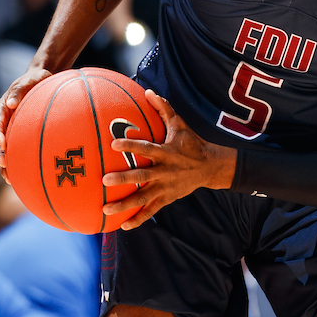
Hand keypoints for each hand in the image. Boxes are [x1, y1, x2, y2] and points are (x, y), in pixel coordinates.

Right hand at [0, 68, 52, 180]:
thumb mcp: (30, 80)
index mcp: (2, 109)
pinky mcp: (19, 136)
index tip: (4, 144)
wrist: (43, 81)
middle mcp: (3, 121)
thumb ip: (20, 90)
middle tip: (4, 163)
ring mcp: (10, 130)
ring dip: (2, 164)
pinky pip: (14, 152)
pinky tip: (21, 177)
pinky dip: (14, 164)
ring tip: (9, 177)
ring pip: (0, 150)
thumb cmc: (36, 80)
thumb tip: (10, 103)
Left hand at [101, 91, 235, 229]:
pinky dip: (138, 218)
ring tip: (106, 209)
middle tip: (104, 180)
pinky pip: (152, 210)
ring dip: (125, 204)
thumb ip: (164, 109)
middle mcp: (165, 171)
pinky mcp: (168, 198)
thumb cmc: (191, 143)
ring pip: (144, 198)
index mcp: (167, 152)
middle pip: (142, 176)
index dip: (131, 145)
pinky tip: (123, 225)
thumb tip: (147, 91)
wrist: (212, 167)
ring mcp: (166, 187)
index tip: (113, 143)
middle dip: (124, 179)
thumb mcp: (180, 125)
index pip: (147, 148)